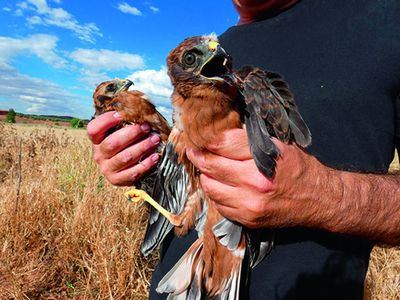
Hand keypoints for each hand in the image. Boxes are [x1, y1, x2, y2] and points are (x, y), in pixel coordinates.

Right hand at [87, 111, 160, 185]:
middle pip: (112, 143)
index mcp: (97, 140)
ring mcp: (107, 169)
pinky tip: (156, 155)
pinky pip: (133, 172)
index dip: (105, 121)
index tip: (120, 115)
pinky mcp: (117, 180)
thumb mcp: (121, 131)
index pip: (93, 129)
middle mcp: (99, 155)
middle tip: (146, 127)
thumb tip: (142, 101)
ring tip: (155, 139)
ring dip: (142, 147)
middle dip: (132, 134)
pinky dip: (146, 163)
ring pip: (125, 157)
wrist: (126, 168)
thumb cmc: (127, 144)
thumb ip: (126, 120)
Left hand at [186, 128, 325, 228]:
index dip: (205, 139)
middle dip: (198, 155)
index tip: (197, 136)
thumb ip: (248, 139)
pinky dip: (216, 193)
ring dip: (205, 175)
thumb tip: (220, 131)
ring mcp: (249, 204)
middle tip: (193, 150)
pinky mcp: (247, 219)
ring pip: (209, 187)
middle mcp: (254, 182)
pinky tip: (221, 185)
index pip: (222, 144)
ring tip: (208, 168)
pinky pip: (218, 205)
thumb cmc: (299, 168)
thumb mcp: (278, 144)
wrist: (319, 200)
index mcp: (263, 158)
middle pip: (210, 165)